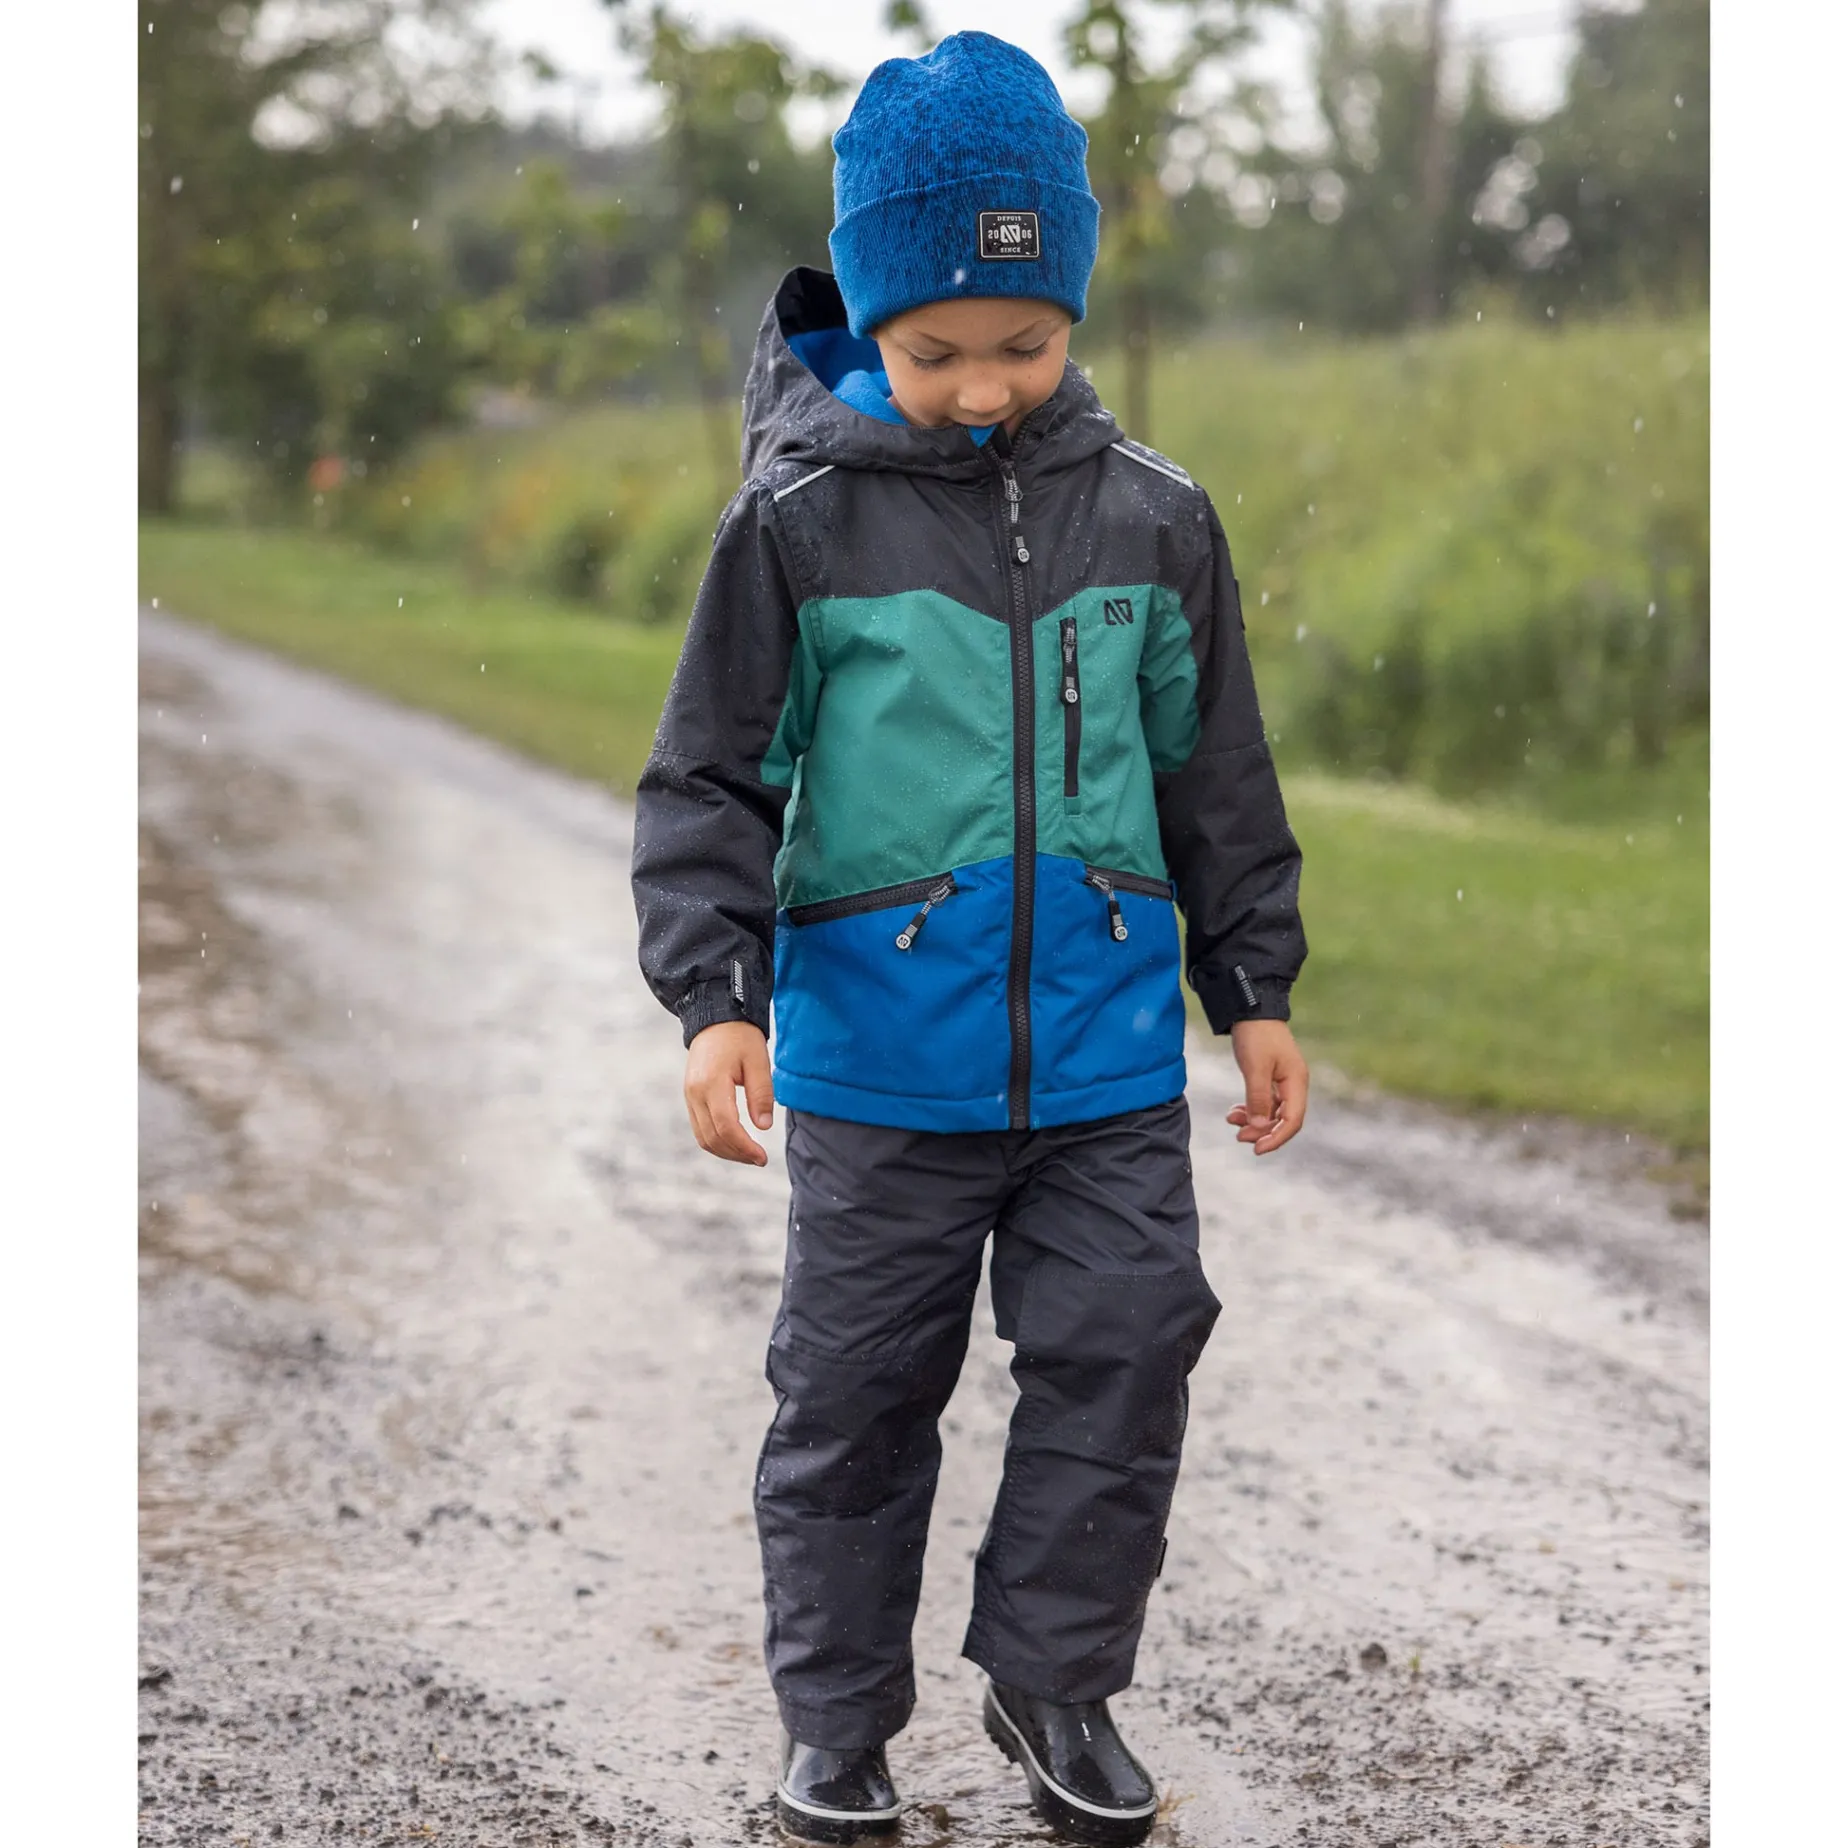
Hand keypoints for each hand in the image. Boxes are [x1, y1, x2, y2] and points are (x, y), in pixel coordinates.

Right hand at [684, 1021, 774, 1166]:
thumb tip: (764, 1126)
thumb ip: (761, 1093)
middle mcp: (695, 1093)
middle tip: (760, 1159)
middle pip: (712, 1138)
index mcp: (712, 1083)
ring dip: (726, 1152)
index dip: (744, 1147)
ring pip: (703, 1138)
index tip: (763, 1157)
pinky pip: (700, 1128)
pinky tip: (735, 1143)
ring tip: (749, 1155)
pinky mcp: (690, 1098)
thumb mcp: (758, 1060)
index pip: (726, 1126)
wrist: (715, 1018)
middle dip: (737, 1154)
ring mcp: (689, 1096)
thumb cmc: (740, 1037)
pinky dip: (717, 1141)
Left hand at [1227, 1019, 1308, 1154]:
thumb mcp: (1255, 1068)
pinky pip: (1264, 1102)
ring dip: (1254, 1121)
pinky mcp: (1271, 1077)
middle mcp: (1293, 1084)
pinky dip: (1251, 1109)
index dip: (1276, 1138)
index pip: (1293, 1121)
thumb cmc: (1255, 1035)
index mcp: (1296, 1082)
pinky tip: (1235, 1111)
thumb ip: (1258, 1099)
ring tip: (1232, 1120)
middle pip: (1283, 1120)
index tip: (1257, 1149)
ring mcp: (1283, 1081)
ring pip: (1272, 1112)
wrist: (1251, 1009)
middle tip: (1238, 1136)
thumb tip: (1259, 1127)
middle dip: (1262, 1131)